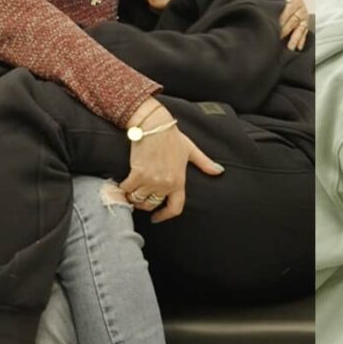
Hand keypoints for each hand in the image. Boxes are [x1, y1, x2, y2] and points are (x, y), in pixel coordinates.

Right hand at [120, 100, 223, 222]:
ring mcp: (152, 180)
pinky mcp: (137, 174)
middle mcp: (166, 184)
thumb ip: (204, 163)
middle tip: (141, 196)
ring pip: (137, 198)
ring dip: (133, 196)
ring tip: (132, 189)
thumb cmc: (172, 137)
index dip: (165, 216)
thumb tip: (219, 171)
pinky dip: (123, 188)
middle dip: (145, 202)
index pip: (175, 208)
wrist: (155, 126)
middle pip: (151, 205)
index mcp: (179, 181)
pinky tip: (124, 184)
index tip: (156, 218)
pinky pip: (127, 190)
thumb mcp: (191, 151)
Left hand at [275, 0, 308, 50]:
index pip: (286, 11)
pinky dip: (301, 40)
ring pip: (299, 29)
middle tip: (276, 40)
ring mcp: (303, 15)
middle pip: (292, 22)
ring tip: (290, 48)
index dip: (279, 19)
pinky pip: (304, 32)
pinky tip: (298, 47)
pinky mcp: (305, 22)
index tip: (272, 27)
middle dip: (284, 32)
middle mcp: (300, 8)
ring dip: (294, 39)